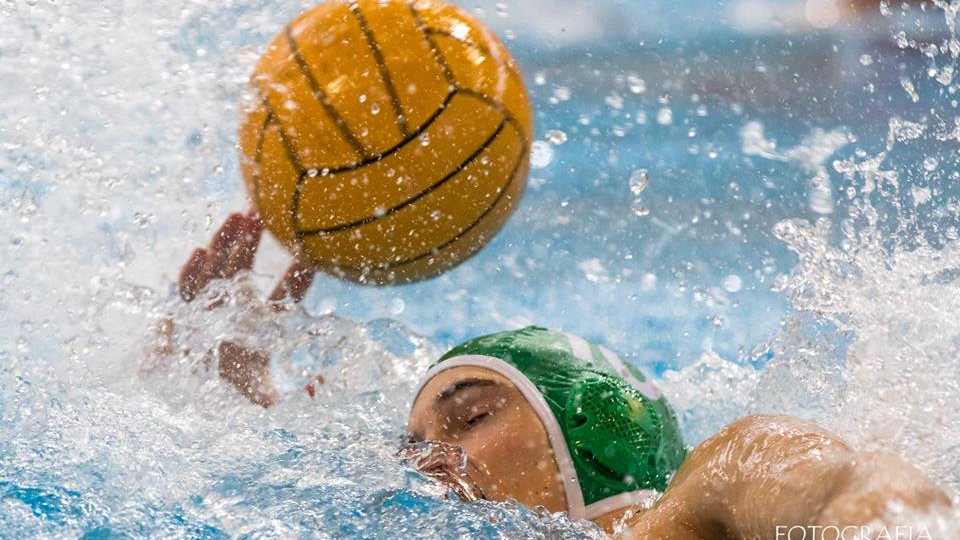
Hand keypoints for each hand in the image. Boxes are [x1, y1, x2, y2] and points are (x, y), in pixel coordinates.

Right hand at [162, 211, 322, 406]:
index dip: (299, 276)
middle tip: (266, 211)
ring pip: (218, 266)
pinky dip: (191, 272)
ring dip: (226, 241)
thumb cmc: (233, 384)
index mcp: (260, 317)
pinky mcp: (181, 311)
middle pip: (245, 263)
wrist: (188, 390)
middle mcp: (234, 303)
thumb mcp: (265, 390)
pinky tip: (198, 253)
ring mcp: (208, 302)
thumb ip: (288, 390)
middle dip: (254, 237)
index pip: (285, 291)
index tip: (313, 258)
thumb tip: (316, 390)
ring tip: (238, 215)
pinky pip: (185, 289)